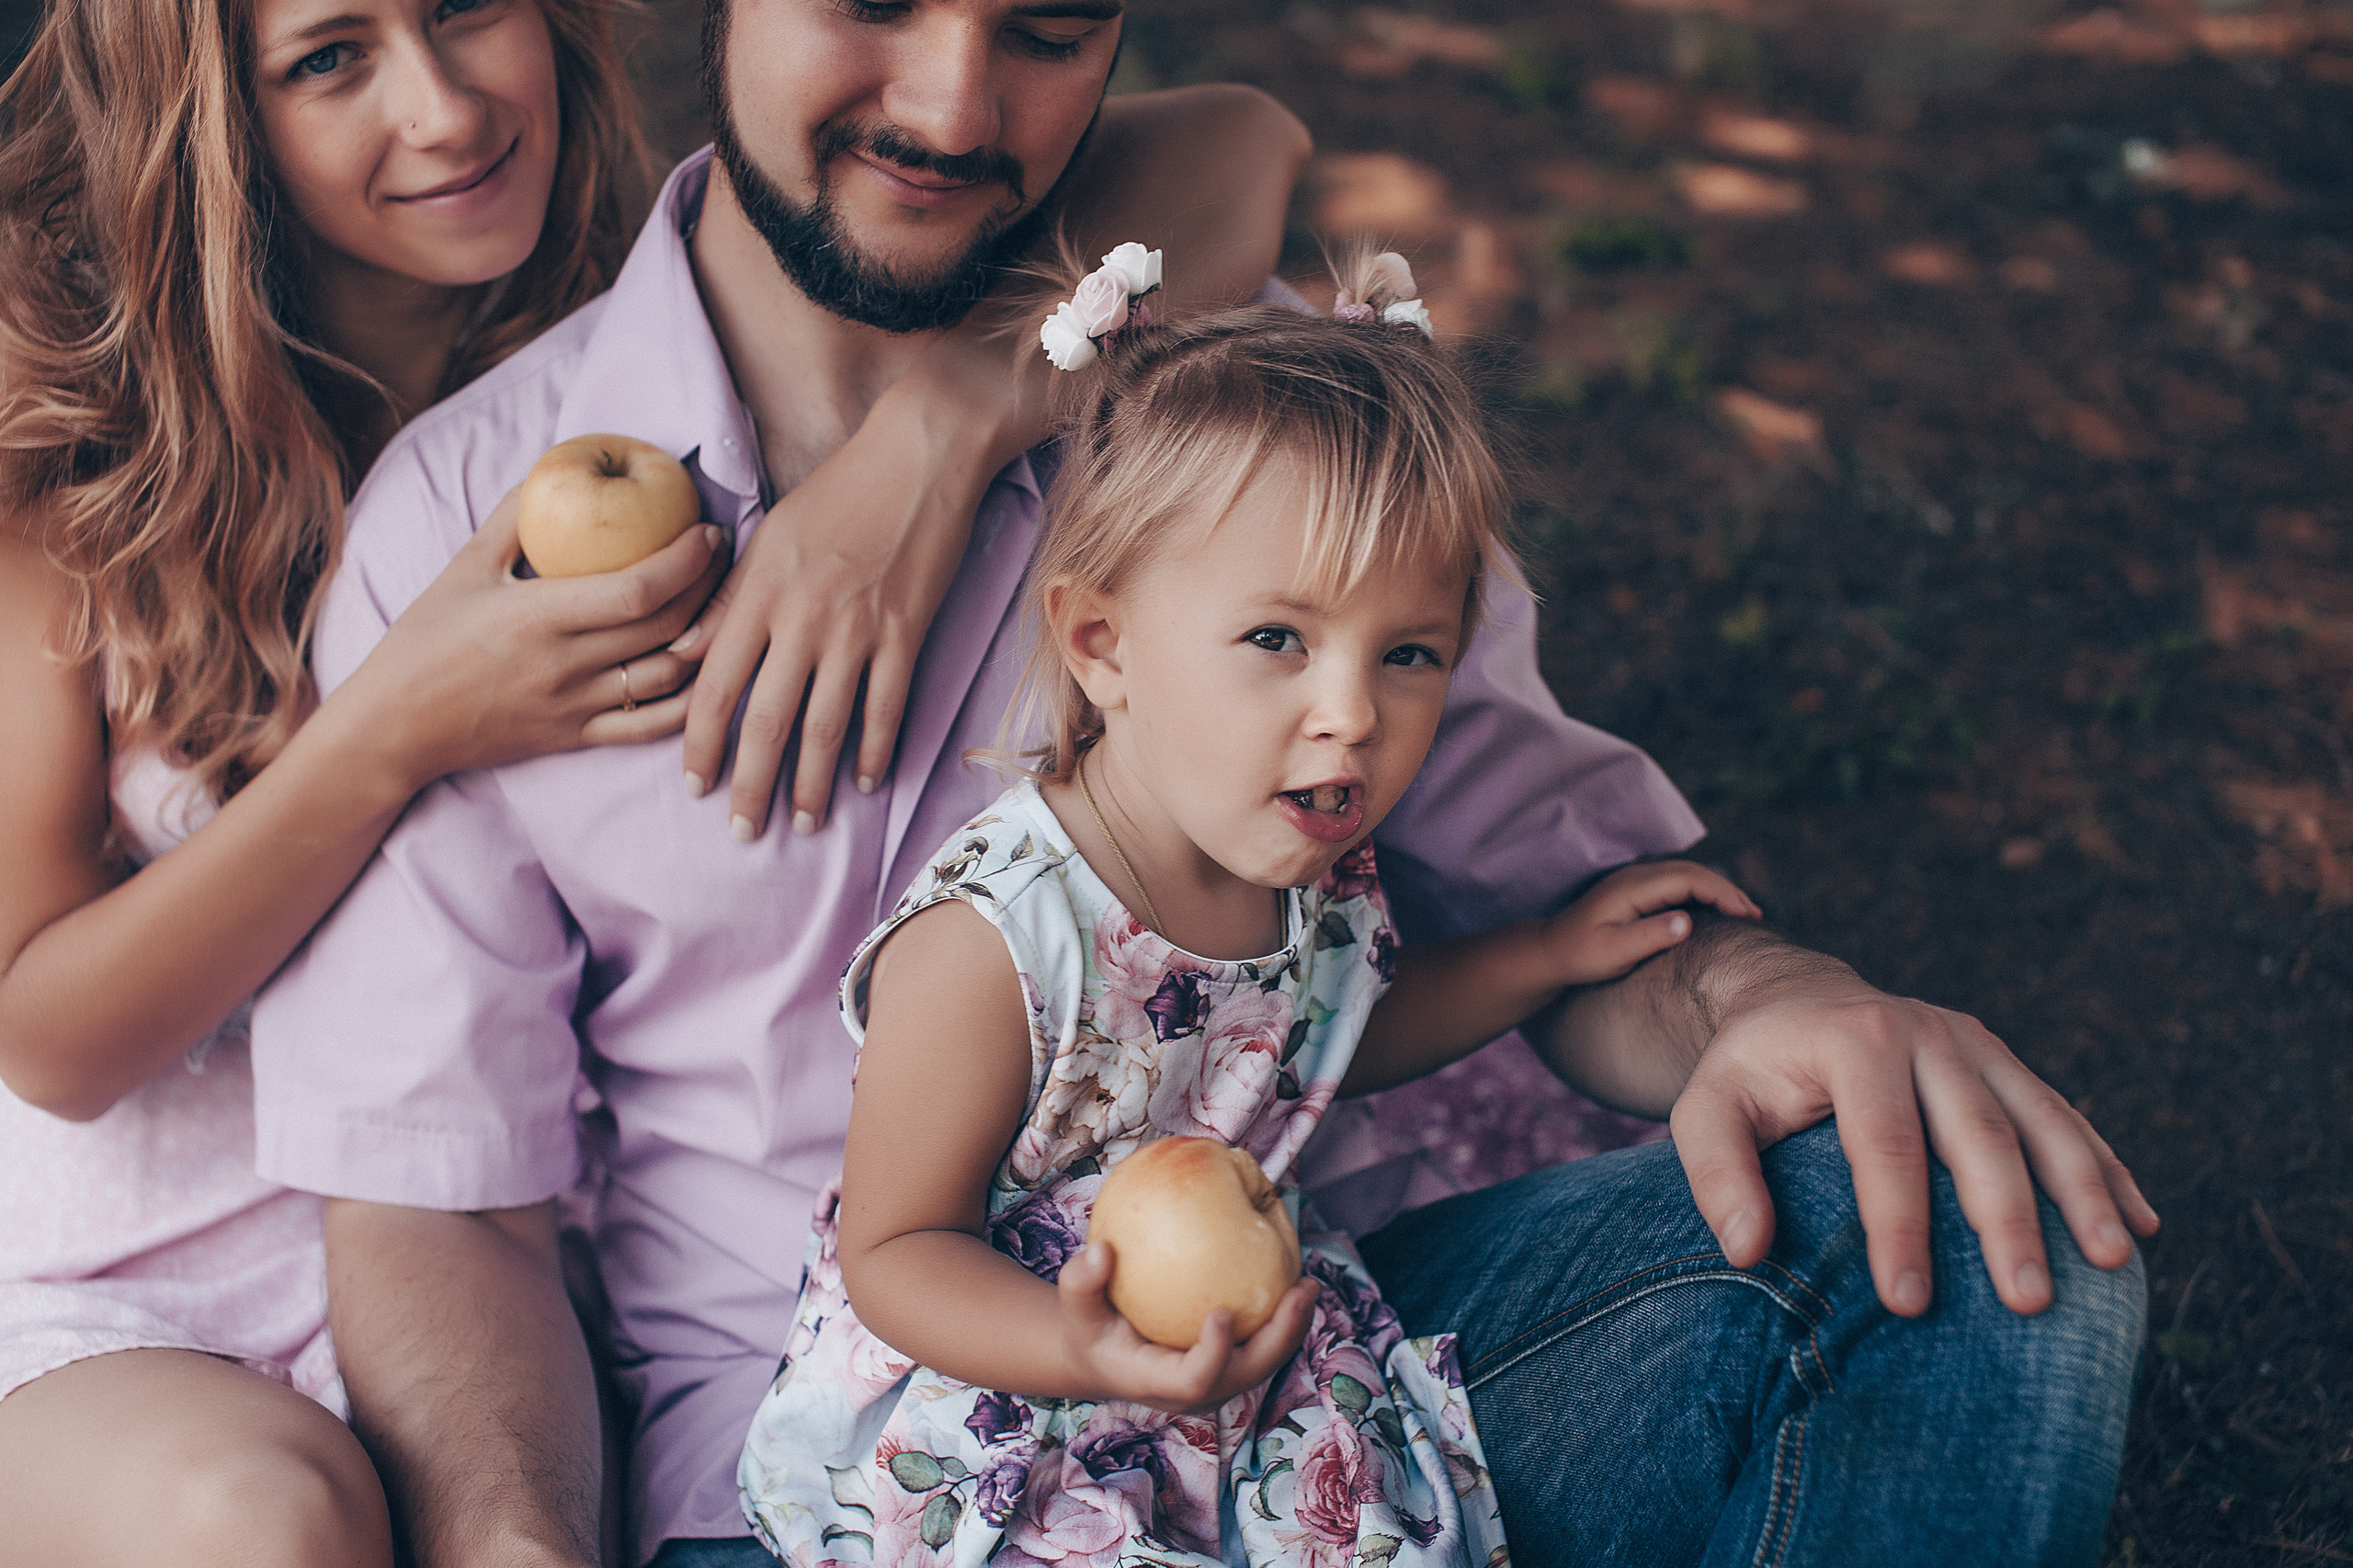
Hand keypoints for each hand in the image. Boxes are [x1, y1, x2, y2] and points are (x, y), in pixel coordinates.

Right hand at [348, 488, 727, 786]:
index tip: (709, 532)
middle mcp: (566, 665)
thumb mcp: (463, 568)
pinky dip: (691, 699)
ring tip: (723, 604)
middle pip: (668, 626)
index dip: (688, 560)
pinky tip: (706, 669)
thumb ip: (513, 518)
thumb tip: (558, 465)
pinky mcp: (579, 738)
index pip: (639, 588)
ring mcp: (577, 707)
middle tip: (726, 557)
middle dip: (711, 587)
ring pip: (670, 676)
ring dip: (708, 639)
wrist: (393, 727)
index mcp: (539, 616)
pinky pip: (653, 725)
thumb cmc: (424, 641)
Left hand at [674, 411, 979, 842]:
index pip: (714, 687)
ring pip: (827, 727)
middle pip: (766, 722)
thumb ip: (726, 601)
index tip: (693, 785)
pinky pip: (886, 706)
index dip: (699, 745)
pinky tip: (866, 782)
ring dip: (814, 784)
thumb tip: (681, 655)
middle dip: (751, 786)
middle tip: (744, 831)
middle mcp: (801, 619)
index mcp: (758, 594)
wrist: (918, 455)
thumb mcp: (768, 538)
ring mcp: (857, 630)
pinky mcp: (906, 632)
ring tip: (807, 823)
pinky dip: (876, 750)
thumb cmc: (837, 490)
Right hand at [1054, 1242, 1317, 1413]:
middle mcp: (1193, 1390)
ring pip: (1265, 1363)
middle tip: (1299, 1291)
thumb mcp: (1075, 1307)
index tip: (1222, 1313)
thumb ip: (1081, 1281)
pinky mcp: (1229, 1366)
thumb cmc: (1089, 1327)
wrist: (1104, 1357)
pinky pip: (1264, 1346)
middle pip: (1247, 1374)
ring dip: (1292, 1328)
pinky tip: (1292, 1278)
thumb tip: (1100, 1249)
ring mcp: (1216, 1382)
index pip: (1193, 1379)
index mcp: (1156, 1382)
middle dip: (1280, 1338)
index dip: (1213, 1353)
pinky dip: (1282, 1318)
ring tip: (1308, 1284)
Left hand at [1542, 860, 1760, 985]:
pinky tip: (1718, 910)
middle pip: (1692, 872)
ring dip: (1718, 890)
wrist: (1550, 950)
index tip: (1745, 914)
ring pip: (1688, 875)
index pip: (1687, 879)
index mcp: (1632, 887)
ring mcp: (1637, 881)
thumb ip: (1650, 936)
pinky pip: (1678, 884)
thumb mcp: (1614, 952)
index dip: (1720, 892)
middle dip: (1727, 890)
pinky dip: (1703, 893)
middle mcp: (1637, 876)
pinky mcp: (1639, 891)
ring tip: (1746, 913)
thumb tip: (1688, 921)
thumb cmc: (1580, 955)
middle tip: (1755, 916)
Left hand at [1668, 971, 2160, 1317]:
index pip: (1883, 1144)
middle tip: (2028, 1302)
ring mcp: (1976, 1045)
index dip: (1899, 1225)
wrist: (1797, 998)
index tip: (1908, 1303)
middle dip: (2007, 1221)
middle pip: (1978, 1134)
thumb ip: (1716, 1172)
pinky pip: (2064, 1117)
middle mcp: (1927, 1033)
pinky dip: (2106, 1169)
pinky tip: (2141, 1224)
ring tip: (2112, 1261)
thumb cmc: (1750, 1069)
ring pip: (2041, 1121)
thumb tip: (1746, 1248)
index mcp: (1855, 1041)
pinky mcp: (2005, 1064)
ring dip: (2082, 1193)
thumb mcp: (1707, 1106)